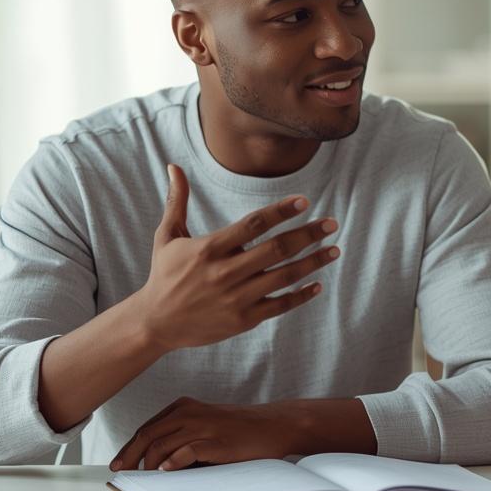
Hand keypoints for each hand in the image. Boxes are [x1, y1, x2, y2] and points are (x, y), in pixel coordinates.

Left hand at [110, 397, 304, 470]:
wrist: (274, 425)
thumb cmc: (239, 428)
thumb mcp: (206, 422)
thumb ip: (182, 434)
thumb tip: (154, 460)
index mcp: (184, 407)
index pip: (147, 427)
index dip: (129, 447)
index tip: (119, 462)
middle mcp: (189, 413)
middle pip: (147, 435)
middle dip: (129, 456)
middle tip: (120, 473)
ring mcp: (202, 426)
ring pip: (161, 444)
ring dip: (148, 463)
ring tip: (144, 477)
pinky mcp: (215, 441)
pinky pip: (185, 452)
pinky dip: (171, 463)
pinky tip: (165, 472)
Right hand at [137, 163, 339, 351]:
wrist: (156, 323)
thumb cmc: (164, 275)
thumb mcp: (166, 237)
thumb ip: (177, 202)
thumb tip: (174, 167)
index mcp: (209, 249)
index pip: (253, 225)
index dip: (280, 212)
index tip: (303, 201)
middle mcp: (225, 273)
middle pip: (276, 250)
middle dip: (308, 235)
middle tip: (332, 223)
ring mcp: (236, 298)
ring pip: (284, 277)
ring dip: (313, 262)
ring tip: (334, 250)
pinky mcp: (243, 320)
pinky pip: (280, 306)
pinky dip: (301, 295)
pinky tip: (318, 284)